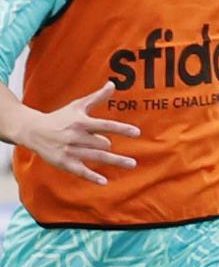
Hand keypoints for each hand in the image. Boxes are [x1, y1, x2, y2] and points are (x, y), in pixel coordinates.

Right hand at [7, 81, 141, 183]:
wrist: (33, 131)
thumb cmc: (60, 117)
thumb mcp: (77, 106)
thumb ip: (97, 97)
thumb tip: (113, 84)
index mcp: (80, 122)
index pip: (105, 125)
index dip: (121, 129)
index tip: (137, 133)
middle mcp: (76, 137)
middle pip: (102, 144)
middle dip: (107, 145)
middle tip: (105, 145)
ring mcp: (70, 151)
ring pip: (96, 157)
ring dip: (115, 161)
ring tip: (132, 164)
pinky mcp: (64, 162)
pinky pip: (81, 171)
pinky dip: (92, 177)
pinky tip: (105, 182)